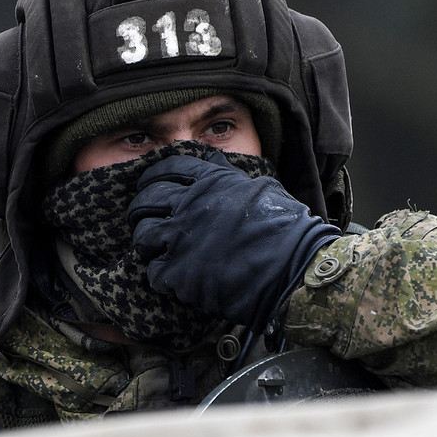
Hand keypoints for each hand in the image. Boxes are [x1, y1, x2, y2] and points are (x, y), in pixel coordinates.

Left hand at [127, 151, 340, 331]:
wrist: (295, 268)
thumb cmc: (286, 229)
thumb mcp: (259, 187)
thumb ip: (228, 176)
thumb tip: (211, 158)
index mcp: (210, 182)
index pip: (167, 169)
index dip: (153, 177)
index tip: (149, 185)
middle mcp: (190, 205)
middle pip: (147, 201)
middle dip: (141, 209)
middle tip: (146, 218)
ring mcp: (182, 238)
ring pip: (143, 235)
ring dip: (147, 243)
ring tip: (157, 250)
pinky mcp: (180, 273)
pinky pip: (154, 272)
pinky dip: (161, 276)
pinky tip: (175, 277)